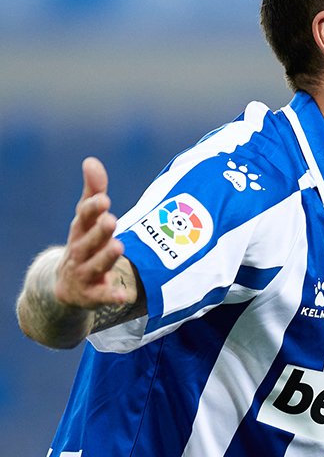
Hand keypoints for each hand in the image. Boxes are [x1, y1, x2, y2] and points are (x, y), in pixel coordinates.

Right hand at [54, 157, 127, 308]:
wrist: (66, 287)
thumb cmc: (84, 243)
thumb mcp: (86, 220)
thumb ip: (93, 191)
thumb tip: (91, 160)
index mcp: (80, 232)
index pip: (83, 218)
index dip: (91, 208)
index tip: (103, 198)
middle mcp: (79, 252)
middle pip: (88, 241)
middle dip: (99, 231)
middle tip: (111, 219)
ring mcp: (84, 274)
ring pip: (95, 265)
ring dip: (105, 257)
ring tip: (118, 246)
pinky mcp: (92, 295)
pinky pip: (102, 296)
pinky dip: (111, 295)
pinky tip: (123, 294)